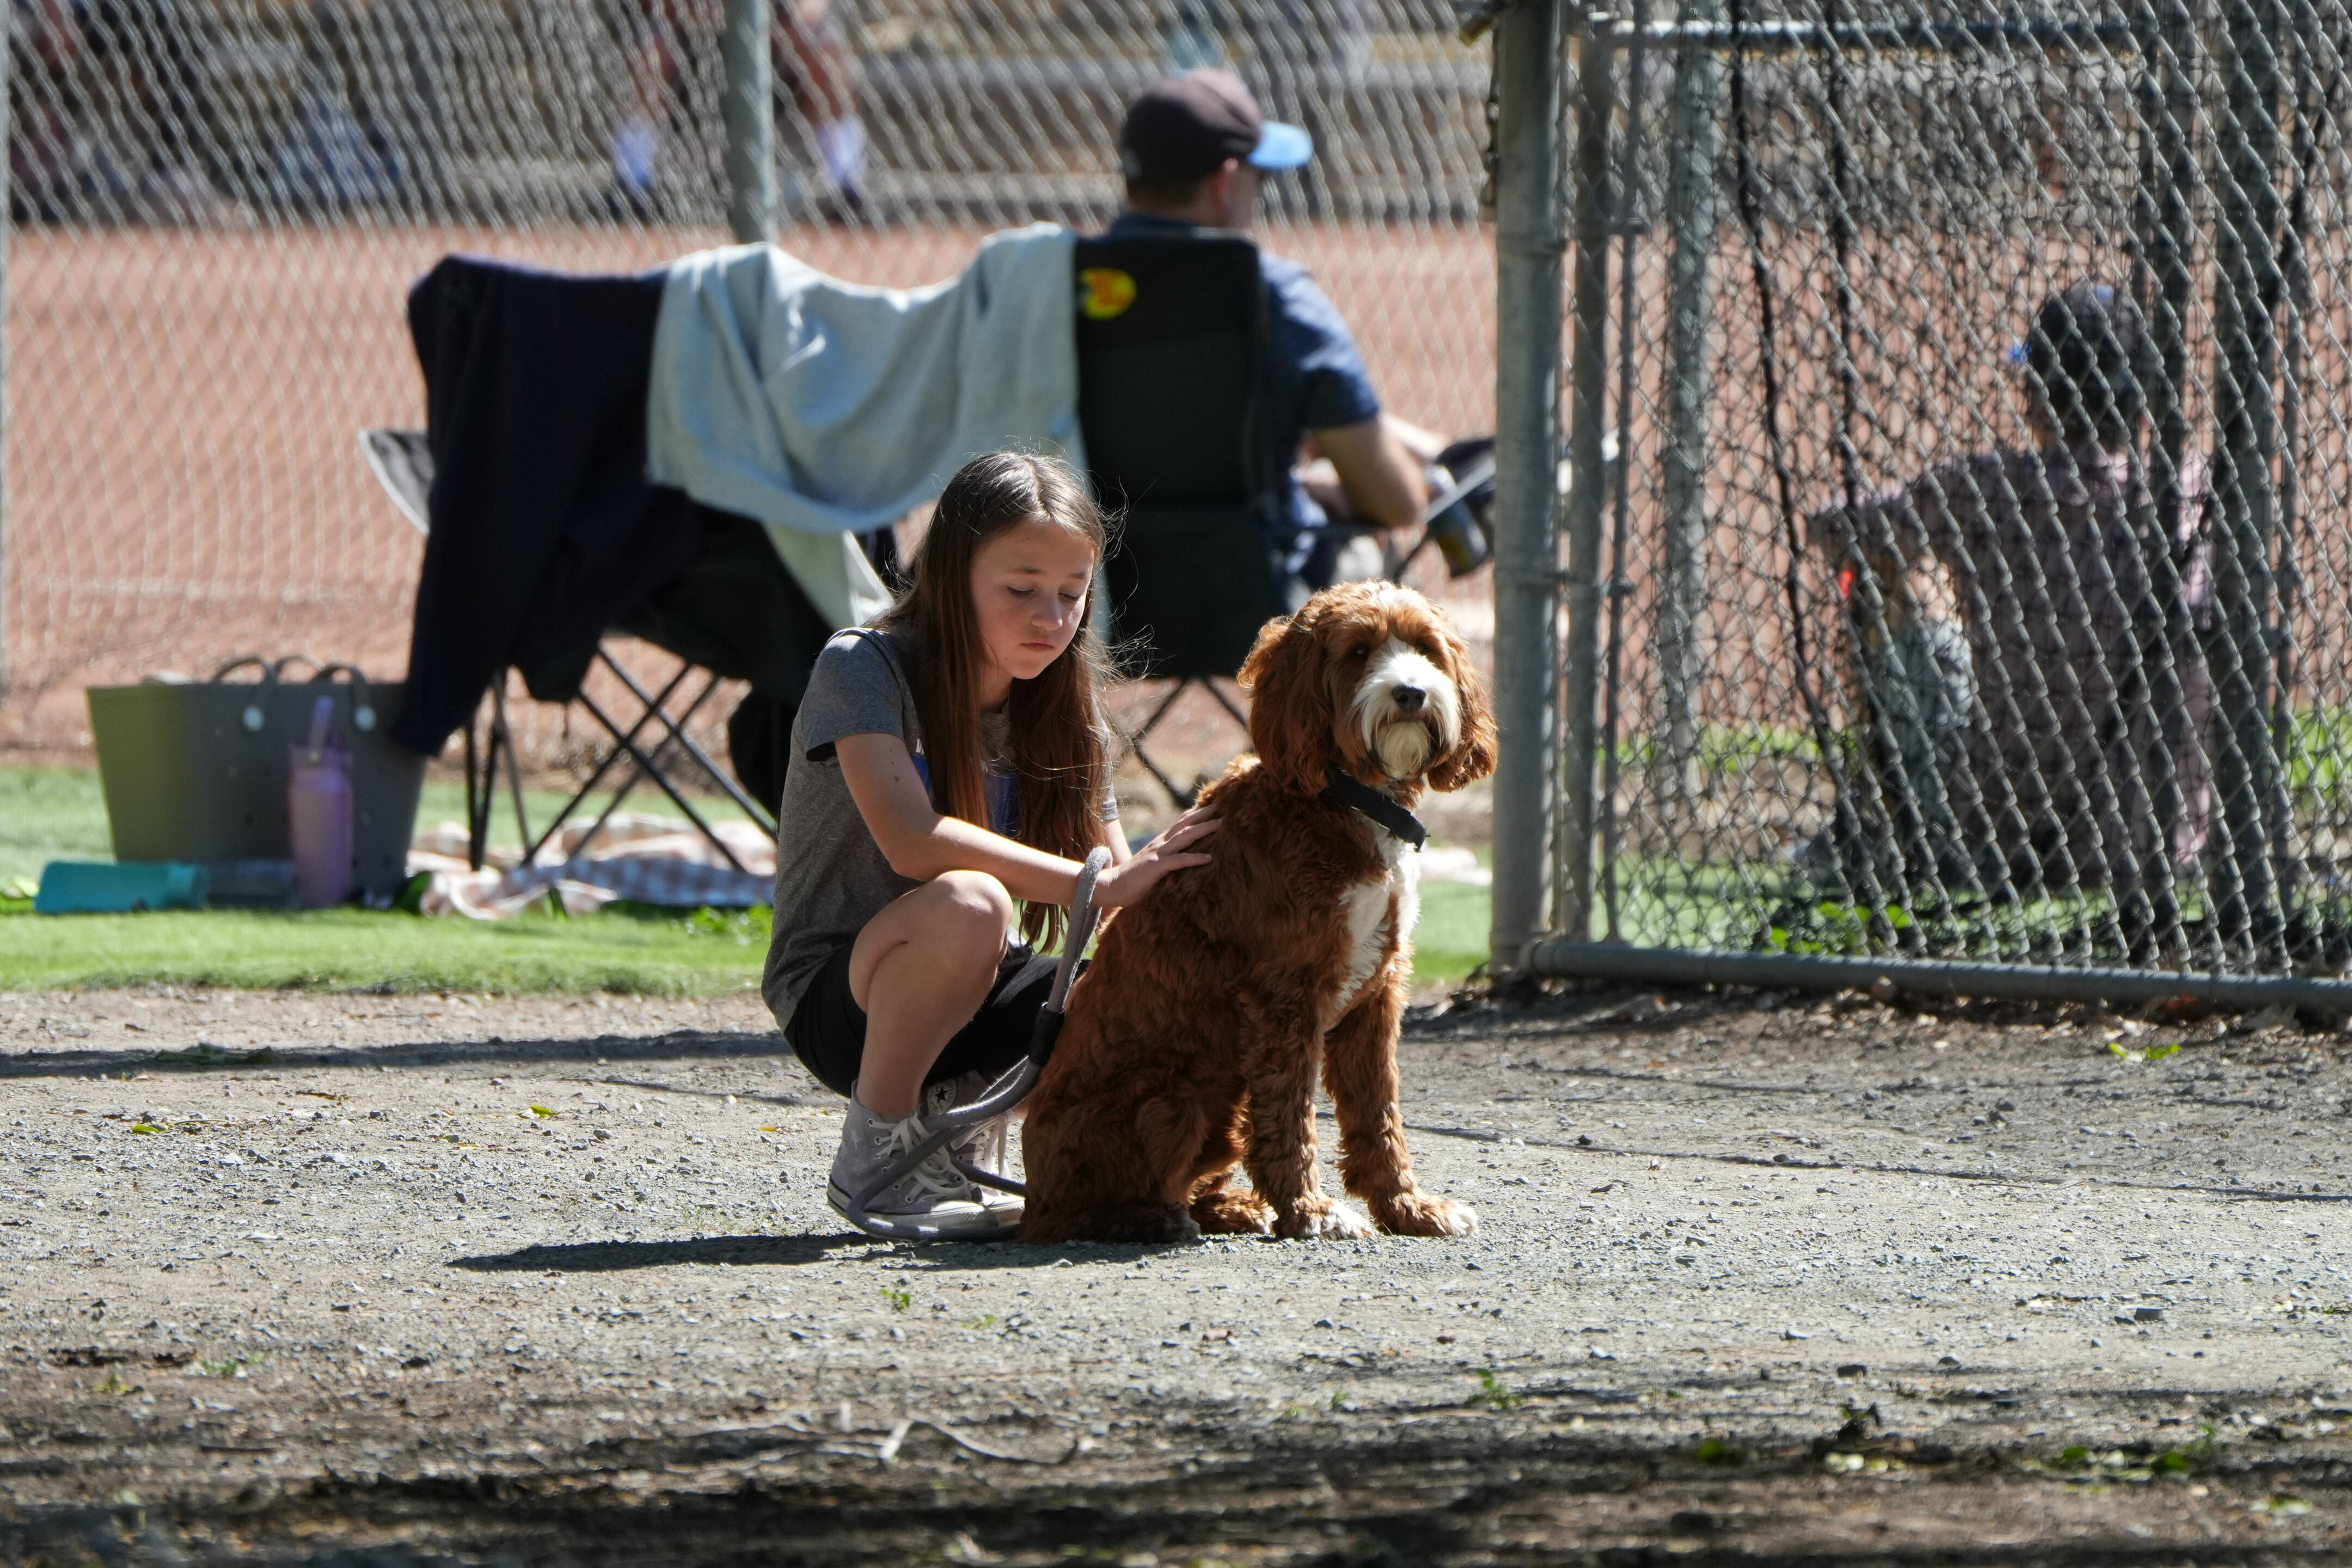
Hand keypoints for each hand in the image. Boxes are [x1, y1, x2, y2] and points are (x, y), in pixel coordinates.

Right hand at [1091, 805, 1217, 907]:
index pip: (1180, 822)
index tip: (1212, 804)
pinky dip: (1194, 858)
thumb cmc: (1135, 879)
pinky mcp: (1156, 868)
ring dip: (1204, 829)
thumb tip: (1183, 856)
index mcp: (1160, 842)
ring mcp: (1158, 854)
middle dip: (1204, 814)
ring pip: (1184, 837)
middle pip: (1185, 824)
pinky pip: (1179, 861)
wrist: (1113, 886)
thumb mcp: (1154, 862)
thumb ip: (1167, 856)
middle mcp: (1160, 843)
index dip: (1196, 812)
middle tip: (1222, 805)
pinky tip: (1209, 858)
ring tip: (1221, 824)